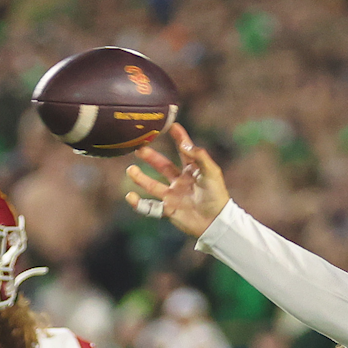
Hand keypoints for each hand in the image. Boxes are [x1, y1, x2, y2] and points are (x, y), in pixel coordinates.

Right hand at [126, 124, 231, 238]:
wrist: (216, 223)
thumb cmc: (217, 196)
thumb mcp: (211, 172)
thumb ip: (199, 156)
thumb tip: (185, 144)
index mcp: (193, 171)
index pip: (183, 150)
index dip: (178, 137)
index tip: (169, 124)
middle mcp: (181, 181)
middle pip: (163, 166)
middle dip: (151, 157)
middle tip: (139, 147)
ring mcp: (174, 195)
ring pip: (153, 185)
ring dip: (141, 178)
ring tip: (130, 170)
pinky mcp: (169, 210)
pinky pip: (150, 207)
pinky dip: (139, 204)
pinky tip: (130, 197)